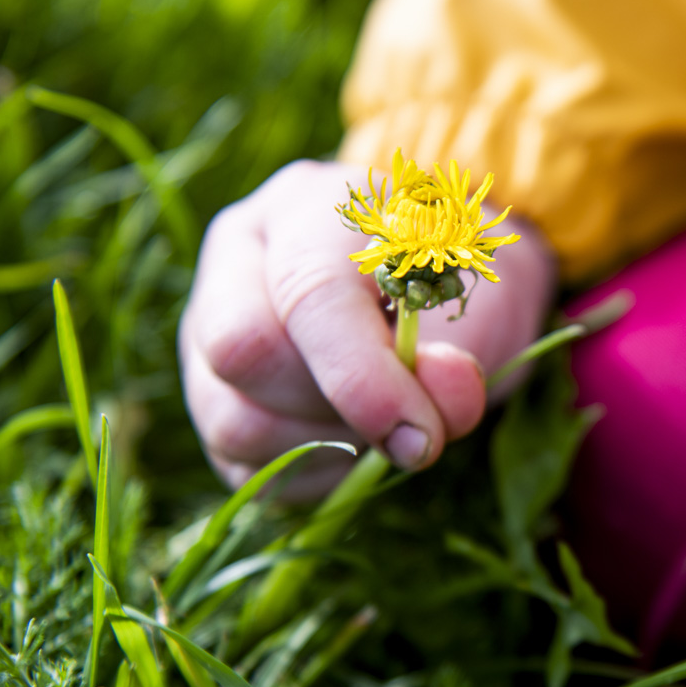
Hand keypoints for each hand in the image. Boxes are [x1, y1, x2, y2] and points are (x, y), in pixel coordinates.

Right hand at [179, 160, 556, 498]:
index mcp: (300, 212)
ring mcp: (206, 334)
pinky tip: (357, 446)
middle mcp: (233, 266)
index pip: (307, 298)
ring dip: (325, 447)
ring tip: (387, 423)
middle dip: (338, 408)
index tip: (422, 433)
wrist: (438, 271)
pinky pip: (241, 465)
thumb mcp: (479, 298)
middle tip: (413, 418)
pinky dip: (311, 474)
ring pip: (232, 420)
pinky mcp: (212, 400)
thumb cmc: (453, 273)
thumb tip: (416, 437)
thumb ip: (455, 360)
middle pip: (242, 354)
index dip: (363, 379)